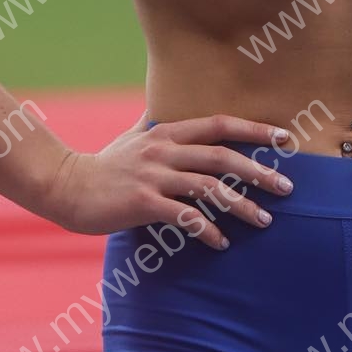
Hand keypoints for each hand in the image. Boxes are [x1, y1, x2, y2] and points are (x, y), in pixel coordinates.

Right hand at [45, 113, 294, 240]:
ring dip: (241, 205)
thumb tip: (159, 108)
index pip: (220, 124)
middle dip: (259, 171)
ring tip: (264, 220)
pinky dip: (207, 230)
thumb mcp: (132, 137)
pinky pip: (184, 217)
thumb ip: (152, 125)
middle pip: (222, 157)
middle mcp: (164, 149)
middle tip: (286, 188)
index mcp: (167, 132)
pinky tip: (221, 243)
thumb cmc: (103, 165)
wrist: (65, 186)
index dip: (255, 129)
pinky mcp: (142, 202)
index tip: (286, 139)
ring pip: (209, 188)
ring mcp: (153, 175)